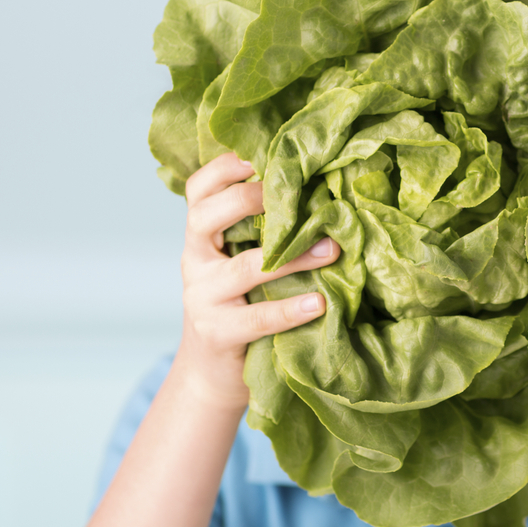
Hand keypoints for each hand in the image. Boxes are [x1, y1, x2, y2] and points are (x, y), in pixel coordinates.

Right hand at [174, 152, 339, 410]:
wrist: (211, 374)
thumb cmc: (240, 305)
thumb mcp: (241, 260)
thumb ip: (262, 231)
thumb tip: (323, 190)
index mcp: (200, 235)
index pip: (199, 188)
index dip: (227, 166)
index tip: (266, 153)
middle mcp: (195, 260)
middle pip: (208, 216)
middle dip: (251, 198)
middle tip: (300, 194)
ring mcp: (202, 298)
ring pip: (245, 267)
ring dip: (292, 256)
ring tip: (332, 249)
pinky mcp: (217, 334)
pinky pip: (256, 318)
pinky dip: (290, 309)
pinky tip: (320, 303)